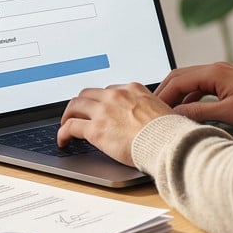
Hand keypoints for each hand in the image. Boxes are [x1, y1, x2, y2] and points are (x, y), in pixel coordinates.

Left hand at [58, 82, 172, 166]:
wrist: (170, 144)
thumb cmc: (170, 133)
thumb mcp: (161, 110)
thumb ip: (148, 109)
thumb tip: (145, 119)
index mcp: (133, 89)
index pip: (109, 90)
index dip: (101, 100)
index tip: (98, 108)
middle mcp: (116, 95)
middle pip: (88, 94)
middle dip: (81, 104)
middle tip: (77, 113)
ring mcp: (104, 111)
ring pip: (75, 106)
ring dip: (68, 115)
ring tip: (66, 125)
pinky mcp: (96, 129)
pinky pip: (70, 126)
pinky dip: (62, 133)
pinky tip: (63, 140)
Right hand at [153, 62, 232, 128]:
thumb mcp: (227, 112)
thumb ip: (198, 112)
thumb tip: (175, 114)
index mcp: (213, 73)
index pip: (178, 81)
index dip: (163, 95)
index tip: (153, 109)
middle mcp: (214, 68)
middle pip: (179, 76)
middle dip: (165, 91)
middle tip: (154, 107)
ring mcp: (220, 72)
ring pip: (188, 79)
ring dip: (176, 93)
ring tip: (167, 109)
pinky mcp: (225, 79)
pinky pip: (200, 84)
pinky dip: (189, 94)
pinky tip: (186, 107)